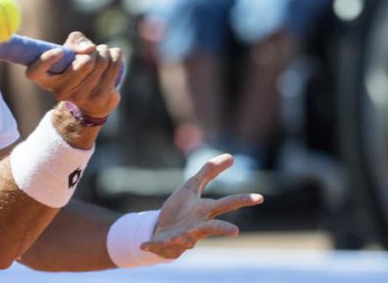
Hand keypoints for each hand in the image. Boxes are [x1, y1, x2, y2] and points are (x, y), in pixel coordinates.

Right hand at [26, 31, 122, 118]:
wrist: (90, 101)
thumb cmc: (75, 67)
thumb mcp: (69, 51)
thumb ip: (75, 42)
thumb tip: (89, 49)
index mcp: (44, 79)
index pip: (35, 72)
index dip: (46, 60)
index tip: (59, 51)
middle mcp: (59, 91)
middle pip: (85, 63)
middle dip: (93, 50)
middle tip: (92, 50)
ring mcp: (80, 98)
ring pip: (101, 63)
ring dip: (104, 51)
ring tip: (103, 53)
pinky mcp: (100, 99)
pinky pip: (113, 68)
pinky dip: (115, 56)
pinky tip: (113, 56)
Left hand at [141, 153, 263, 258]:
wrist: (161, 230)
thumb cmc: (181, 209)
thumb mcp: (191, 187)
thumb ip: (208, 172)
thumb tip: (231, 156)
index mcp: (204, 212)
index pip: (225, 204)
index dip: (242, 200)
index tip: (259, 197)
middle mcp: (197, 227)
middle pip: (212, 227)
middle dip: (223, 229)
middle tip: (235, 231)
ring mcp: (182, 238)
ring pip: (187, 241)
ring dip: (185, 239)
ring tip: (185, 237)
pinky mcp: (164, 245)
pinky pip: (158, 246)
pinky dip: (152, 245)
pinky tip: (144, 244)